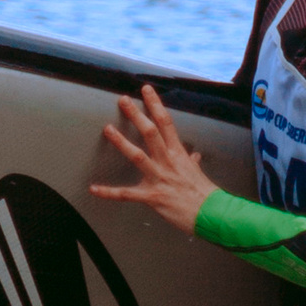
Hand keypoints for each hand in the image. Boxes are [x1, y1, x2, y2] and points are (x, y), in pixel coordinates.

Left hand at [90, 84, 216, 235]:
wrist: (211, 214)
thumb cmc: (205, 194)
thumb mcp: (197, 173)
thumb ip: (192, 163)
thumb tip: (194, 156)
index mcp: (178, 154)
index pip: (166, 122)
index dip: (155, 104)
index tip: (146, 91)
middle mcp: (168, 161)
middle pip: (150, 132)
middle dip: (136, 115)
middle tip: (123, 100)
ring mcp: (159, 178)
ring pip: (138, 156)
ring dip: (121, 142)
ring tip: (108, 129)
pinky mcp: (152, 196)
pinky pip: (126, 194)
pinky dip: (109, 192)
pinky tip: (94, 189)